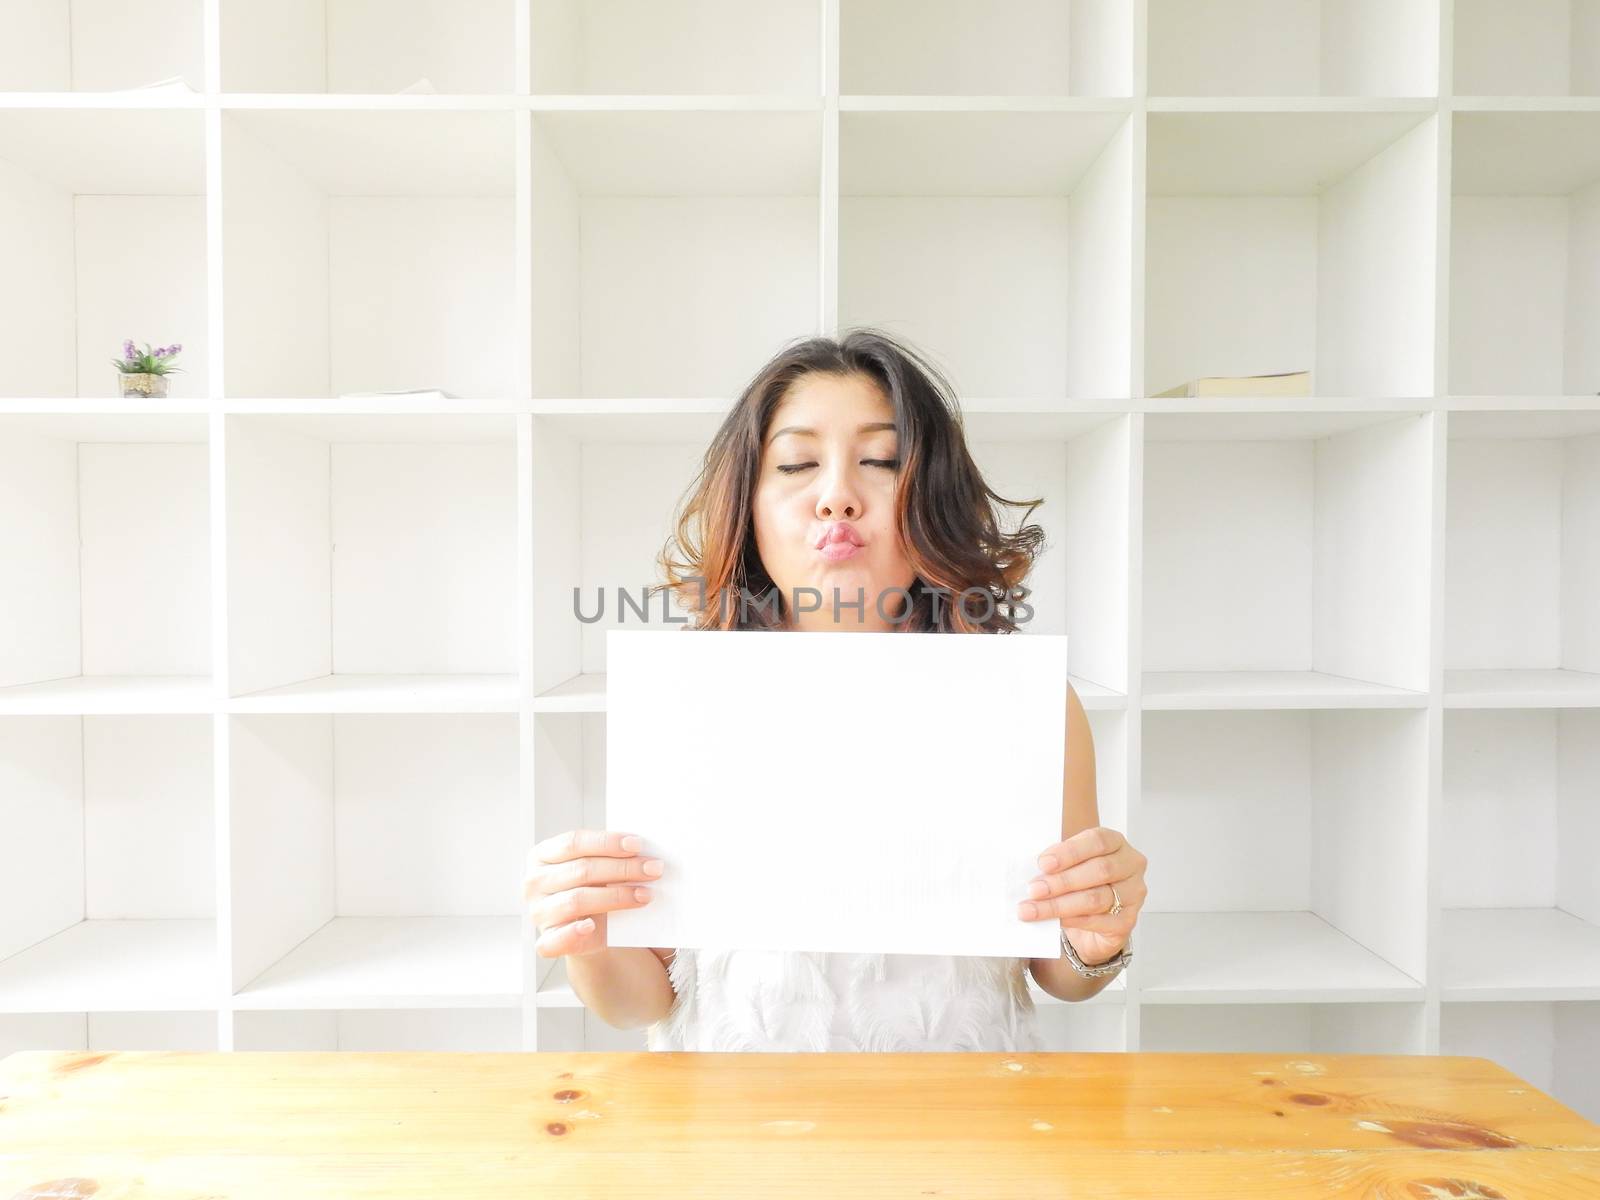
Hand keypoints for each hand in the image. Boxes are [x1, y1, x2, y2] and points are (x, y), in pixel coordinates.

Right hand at [525, 829, 664, 957]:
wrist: (587, 925)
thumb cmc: (593, 886)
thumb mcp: (597, 866)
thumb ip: (609, 855)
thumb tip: (643, 849)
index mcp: (542, 855)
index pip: (574, 843)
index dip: (607, 842)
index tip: (638, 844)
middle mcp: (535, 882)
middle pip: (581, 870)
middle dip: (622, 869)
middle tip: (653, 869)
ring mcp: (539, 912)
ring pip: (577, 900)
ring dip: (616, 897)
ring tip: (645, 895)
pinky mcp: (546, 940)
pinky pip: (555, 940)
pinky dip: (573, 933)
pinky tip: (592, 926)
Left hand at [1018, 826, 1146, 965]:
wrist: (1094, 923)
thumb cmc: (1082, 885)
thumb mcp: (1071, 865)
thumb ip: (1058, 863)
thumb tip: (1034, 870)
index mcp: (1116, 843)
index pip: (1098, 841)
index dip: (1070, 852)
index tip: (1044, 863)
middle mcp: (1130, 866)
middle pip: (1099, 870)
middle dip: (1061, 881)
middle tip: (1034, 889)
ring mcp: (1133, 895)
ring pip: (1095, 898)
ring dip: (1059, 904)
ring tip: (1034, 908)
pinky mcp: (1126, 922)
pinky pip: (1097, 921)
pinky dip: (1071, 920)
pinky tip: (1053, 921)